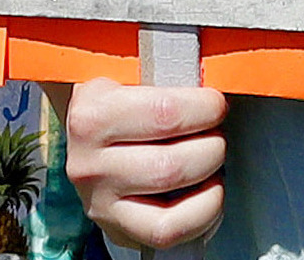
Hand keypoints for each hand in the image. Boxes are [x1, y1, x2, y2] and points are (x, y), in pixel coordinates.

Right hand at [63, 79, 227, 250]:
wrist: (87, 141)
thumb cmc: (121, 104)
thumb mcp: (127, 76)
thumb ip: (164, 74)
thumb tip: (216, 77)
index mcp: (92, 112)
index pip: (166, 113)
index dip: (204, 109)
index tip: (215, 104)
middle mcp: (88, 160)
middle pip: (172, 162)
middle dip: (211, 145)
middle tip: (215, 132)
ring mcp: (99, 199)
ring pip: (171, 193)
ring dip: (209, 174)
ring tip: (211, 158)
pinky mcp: (114, 227)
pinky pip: (167, 230)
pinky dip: (202, 213)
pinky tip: (207, 193)